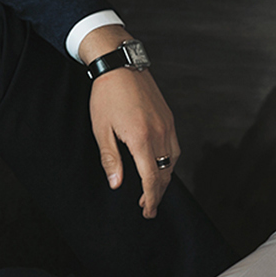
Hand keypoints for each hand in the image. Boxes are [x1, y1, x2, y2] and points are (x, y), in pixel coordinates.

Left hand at [88, 67, 179, 218]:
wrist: (120, 65)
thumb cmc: (106, 95)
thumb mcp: (101, 129)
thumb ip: (111, 159)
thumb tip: (116, 183)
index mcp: (141, 138)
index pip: (151, 179)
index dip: (150, 198)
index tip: (147, 211)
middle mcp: (159, 133)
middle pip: (164, 173)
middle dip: (158, 194)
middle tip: (148, 207)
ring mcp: (167, 125)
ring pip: (172, 162)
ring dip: (164, 179)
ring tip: (153, 190)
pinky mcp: (169, 118)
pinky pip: (174, 147)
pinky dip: (169, 162)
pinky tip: (159, 166)